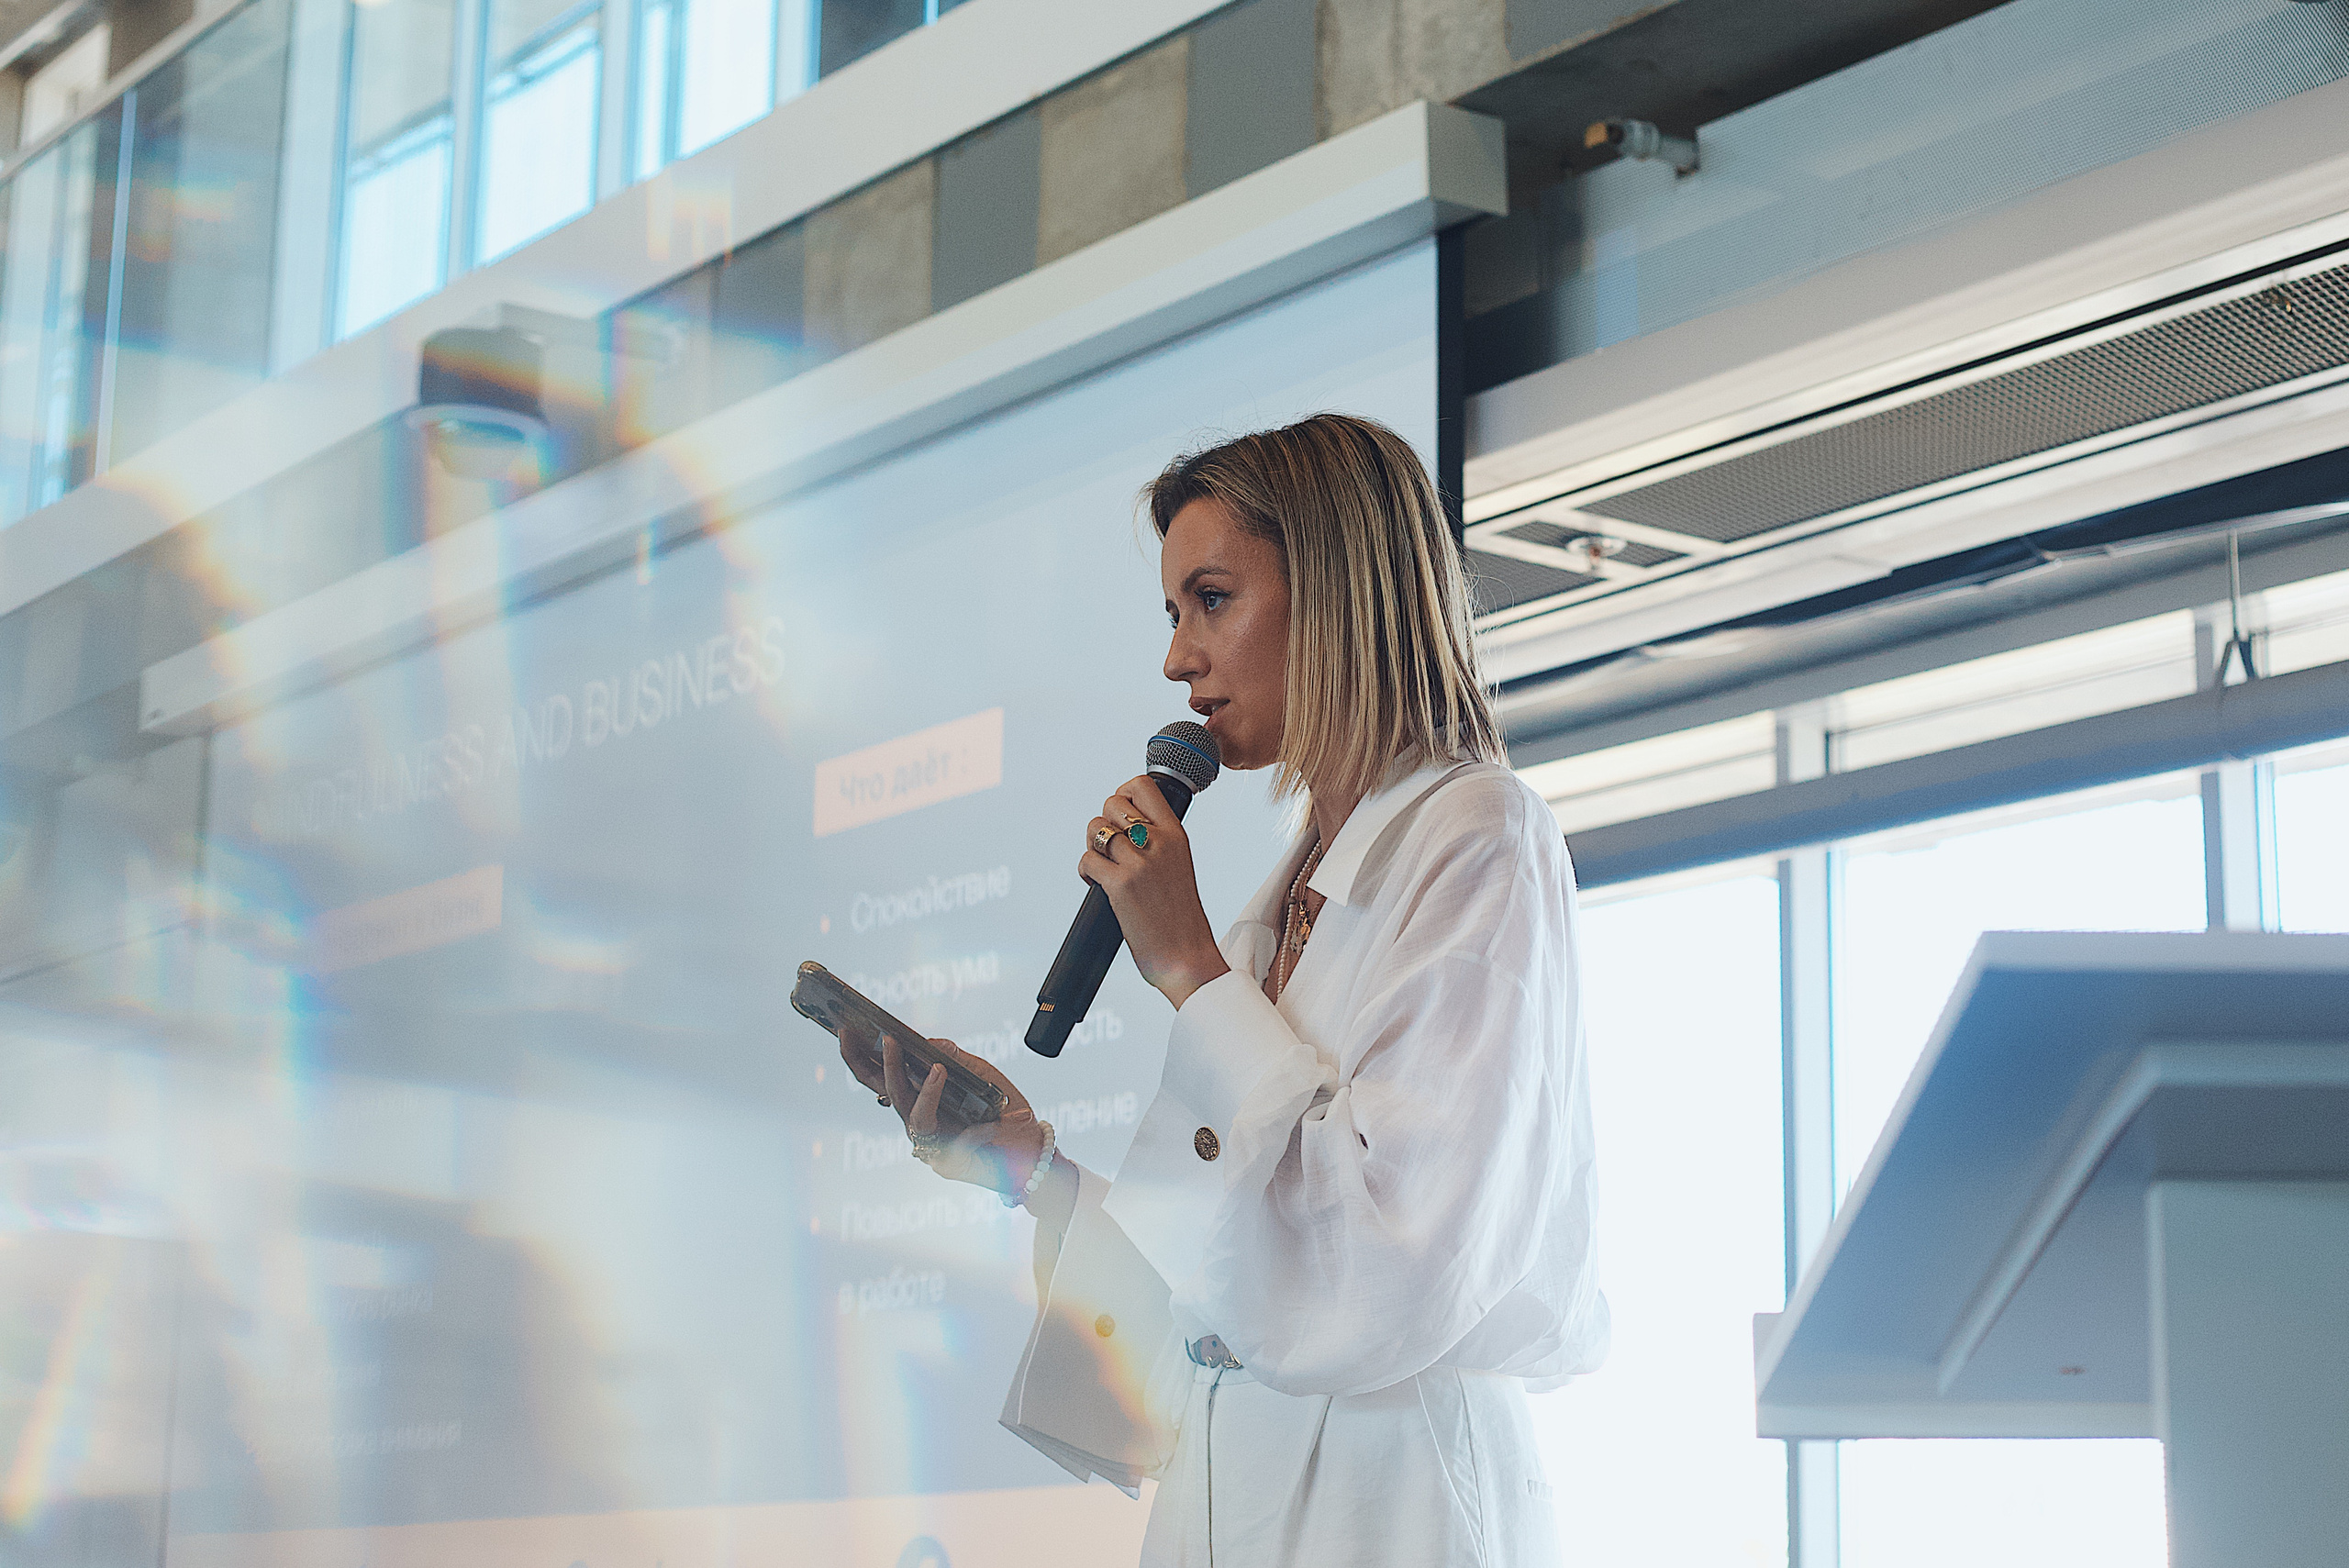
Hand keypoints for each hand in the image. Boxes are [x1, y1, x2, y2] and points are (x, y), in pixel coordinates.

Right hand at [836, 1028, 1050, 1198]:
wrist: (1032, 1149)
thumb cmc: (1005, 1110)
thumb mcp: (982, 1075)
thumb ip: (957, 1059)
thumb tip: (928, 1042)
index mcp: (919, 1098)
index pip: (880, 1076)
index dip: (859, 1056)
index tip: (845, 1030)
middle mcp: (918, 1122)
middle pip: (888, 1093)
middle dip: (884, 1065)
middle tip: (887, 1039)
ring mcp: (931, 1146)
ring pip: (916, 1117)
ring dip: (926, 1092)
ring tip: (940, 1070)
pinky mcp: (950, 1166)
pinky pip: (956, 1145)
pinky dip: (975, 1132)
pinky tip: (990, 1125)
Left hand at [1082, 775, 1229, 1007]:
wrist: (1187, 958)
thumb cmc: (1181, 919)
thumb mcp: (1179, 867)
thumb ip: (1158, 844)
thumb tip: (1125, 829)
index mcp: (1177, 836)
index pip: (1142, 786)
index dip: (1123, 795)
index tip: (1121, 816)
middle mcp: (1159, 843)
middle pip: (1111, 804)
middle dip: (1103, 824)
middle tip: (1109, 849)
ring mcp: (1139, 863)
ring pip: (1095, 829)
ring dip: (1092, 848)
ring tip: (1103, 867)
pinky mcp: (1120, 885)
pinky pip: (1087, 860)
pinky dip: (1086, 872)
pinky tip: (1097, 886)